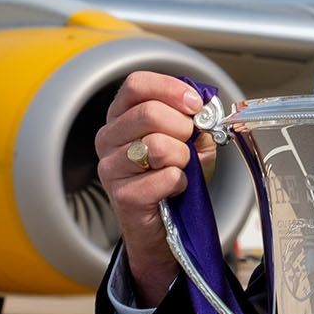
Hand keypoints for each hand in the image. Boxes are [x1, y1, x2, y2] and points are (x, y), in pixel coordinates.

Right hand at [95, 72, 217, 305]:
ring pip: (158, 145)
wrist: (164, 228)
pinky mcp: (123, 196)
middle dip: (182, 128)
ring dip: (182, 158)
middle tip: (188, 143)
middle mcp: (108, 139)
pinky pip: (166, 177)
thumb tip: (205, 108)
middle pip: (149, 112)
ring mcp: (111, 168)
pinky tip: (173, 189)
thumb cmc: (171, 179)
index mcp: (120, 117)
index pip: (136, 84)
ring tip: (179, 168)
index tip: (195, 105)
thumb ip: (196, 121)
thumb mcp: (189, 142)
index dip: (170, 89)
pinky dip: (181, 182)